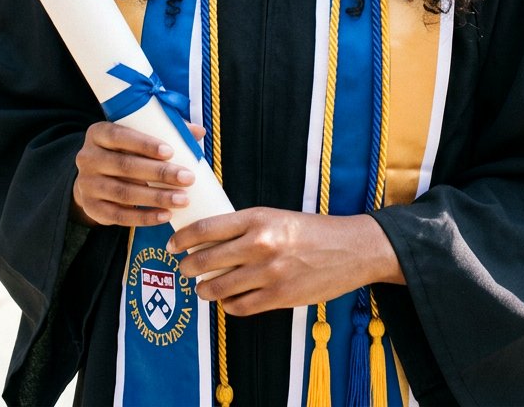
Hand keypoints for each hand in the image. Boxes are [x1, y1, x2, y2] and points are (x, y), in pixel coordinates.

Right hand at [71, 119, 204, 227]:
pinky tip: (165, 216)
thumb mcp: (138, 135)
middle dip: (159, 173)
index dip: (144, 144)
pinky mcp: (91, 208)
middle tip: (187, 178)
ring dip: (156, 198)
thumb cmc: (125, 150)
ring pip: (124, 193)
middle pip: (125, 166)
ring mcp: (86, 185)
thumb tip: (199, 132)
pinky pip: (119, 216)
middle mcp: (87, 158)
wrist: (94, 178)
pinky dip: (144, 218)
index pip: (120, 136)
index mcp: (98, 133)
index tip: (171, 152)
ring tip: (182, 200)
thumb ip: (166, 130)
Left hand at [169, 208, 403, 316]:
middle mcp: (260, 244)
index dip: (182, 238)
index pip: (206, 228)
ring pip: (219, 287)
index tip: (172, 244)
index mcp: (258, 218)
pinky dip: (229, 305)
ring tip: (202, 288)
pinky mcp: (280, 297)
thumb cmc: (311, 230)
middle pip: (205, 259)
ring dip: (204, 289)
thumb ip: (245, 227)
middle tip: (183, 268)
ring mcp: (269, 273)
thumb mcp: (276, 216)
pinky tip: (228, 300)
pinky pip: (240, 306)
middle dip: (187, 266)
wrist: (351, 249)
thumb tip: (210, 238)